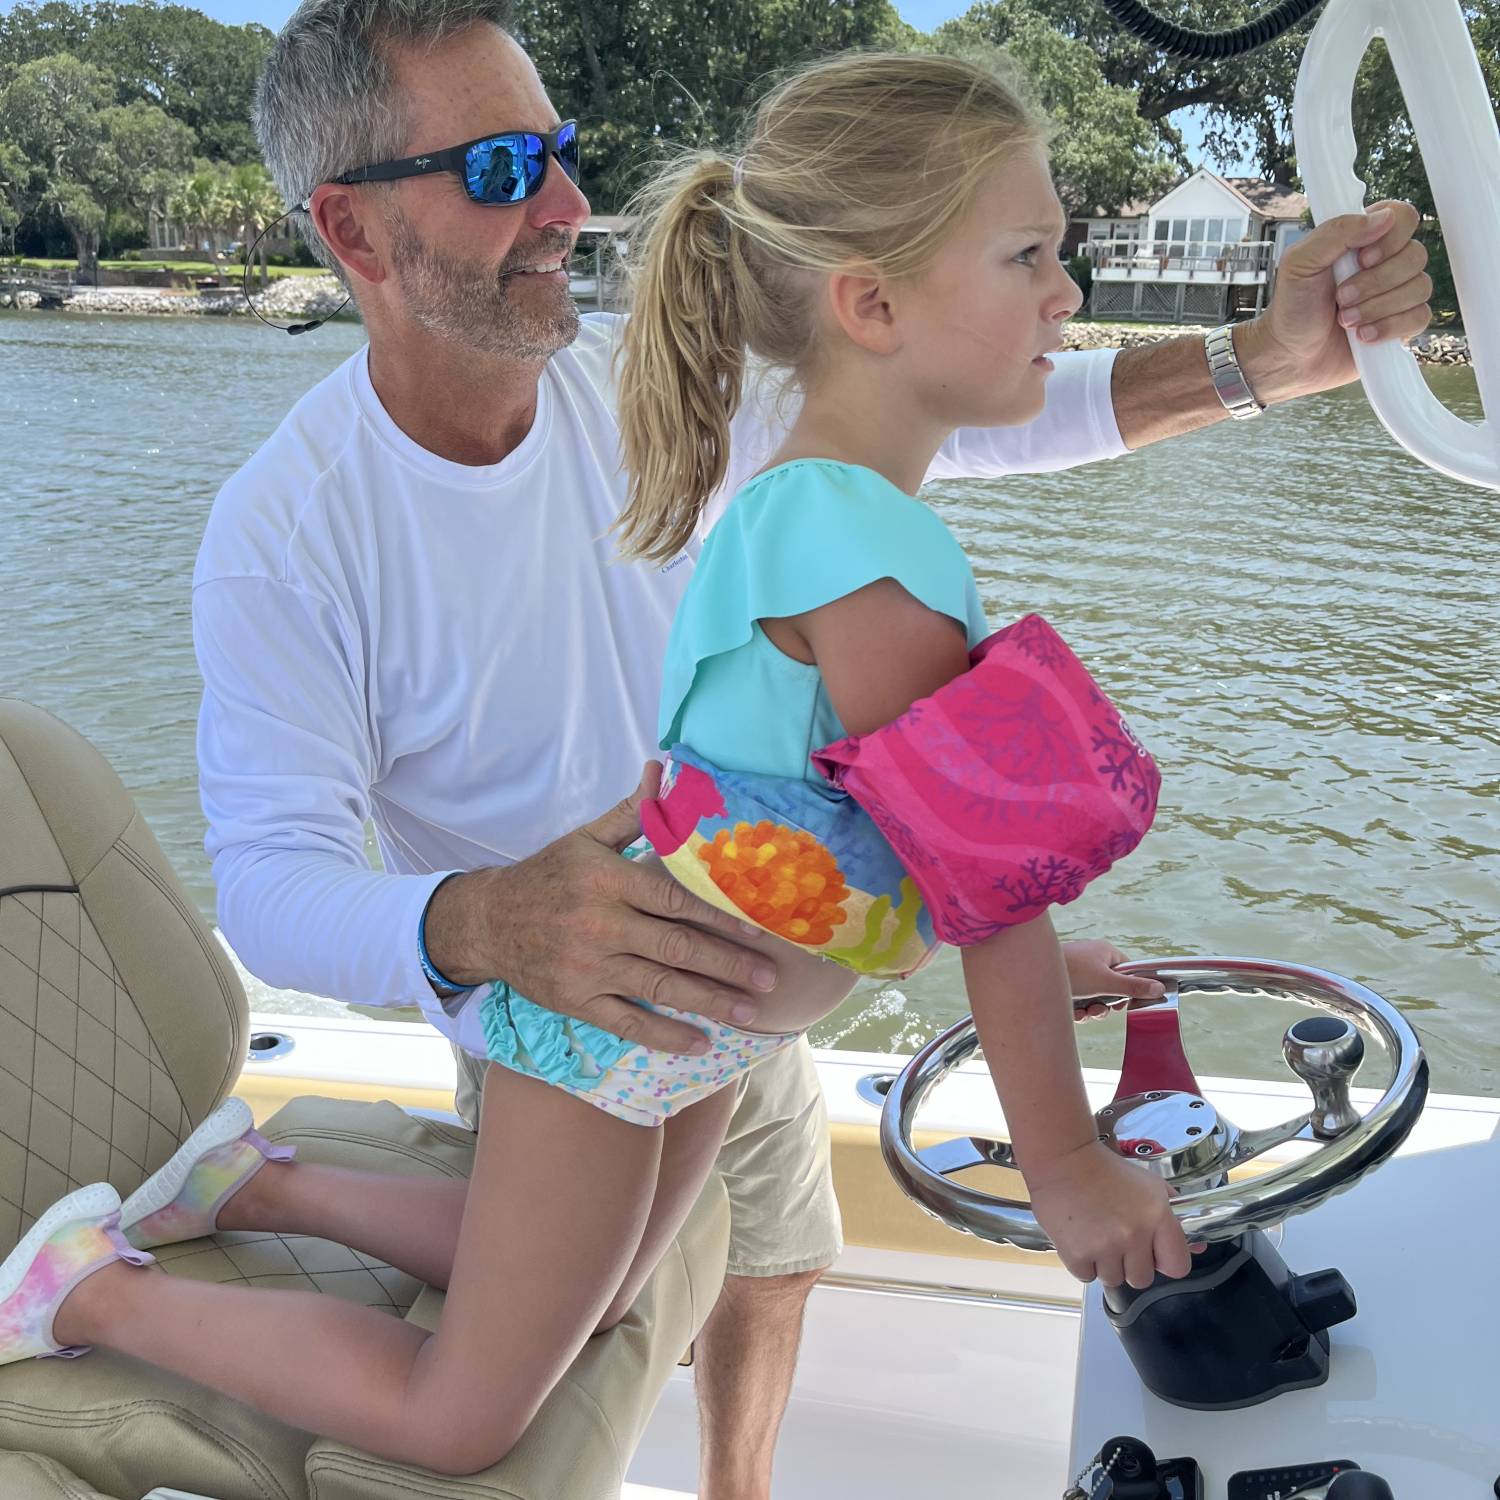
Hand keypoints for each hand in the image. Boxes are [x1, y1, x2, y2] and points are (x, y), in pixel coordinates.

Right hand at [422, 762, 776, 1053]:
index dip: (719, 917)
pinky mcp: (577, 1001)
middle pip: (675, 948)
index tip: (759, 931)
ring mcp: (589, 968)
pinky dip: (664, 1035)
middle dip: (727, 965)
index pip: (675, 901)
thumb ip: (632, 812)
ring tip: (749, 1012)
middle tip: (770, 977)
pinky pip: (627, 1022)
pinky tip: (699, 1043)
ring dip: (709, 1001)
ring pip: (659, 987)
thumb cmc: (547, 876)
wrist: (487, 922)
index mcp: (607, 880)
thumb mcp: (586, 839)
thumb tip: (662, 770)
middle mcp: (600, 925)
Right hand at [1028, 1140, 1197, 1287]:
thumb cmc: (1108, 1171)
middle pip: (1142, 1279)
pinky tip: (1080, 1238)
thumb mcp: (1150, 1185)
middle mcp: (1133, 1235)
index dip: (1166, 1262)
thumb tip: (1198, 1246)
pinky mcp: (1076, 1254)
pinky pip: (1087, 1276)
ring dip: (1106, 1264)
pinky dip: (1083, 1263)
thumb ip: (1176, 1217)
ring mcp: (1104, 1246)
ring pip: (1114, 1280)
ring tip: (1096, 1235)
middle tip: (1118, 1239)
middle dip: (1131, 1263)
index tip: (1153, 1252)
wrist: (1063, 1160)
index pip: (1178, 1267)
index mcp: (1157, 1216)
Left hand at [1063, 939, 1164, 1020]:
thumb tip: (1160, 988)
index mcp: (1105, 952)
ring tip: (1085, 1011)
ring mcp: (1077, 972)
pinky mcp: (1064, 984)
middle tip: (1100, 1008)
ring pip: (1094, 998)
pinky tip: (1072, 1012)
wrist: (1031, 974)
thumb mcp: (1106, 982)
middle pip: (1111, 988)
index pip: (1128, 970)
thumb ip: (1133, 987)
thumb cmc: (1071, 971)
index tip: (1126, 1002)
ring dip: (1092, 1010)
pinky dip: (1078, 1010)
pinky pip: (1079, 1001)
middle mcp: (1092, 960)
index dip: (1130, 989)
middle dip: (1107, 1004)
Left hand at [1239, 200, 1432, 402]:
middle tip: (1340, 298)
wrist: (1290, 356)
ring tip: (1345, 320)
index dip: (1391, 238)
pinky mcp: (1401, 323)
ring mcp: (1397, 293)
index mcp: (1364, 239)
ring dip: (1378, 308)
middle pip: (1416, 255)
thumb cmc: (1292, 308)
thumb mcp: (1299, 263)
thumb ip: (1337, 232)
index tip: (1362, 259)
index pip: (1404, 217)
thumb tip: (1384, 217)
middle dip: (1375, 282)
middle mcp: (1386, 262)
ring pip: (1420, 287)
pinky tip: (1363, 336)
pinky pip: (1420, 317)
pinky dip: (1390, 328)